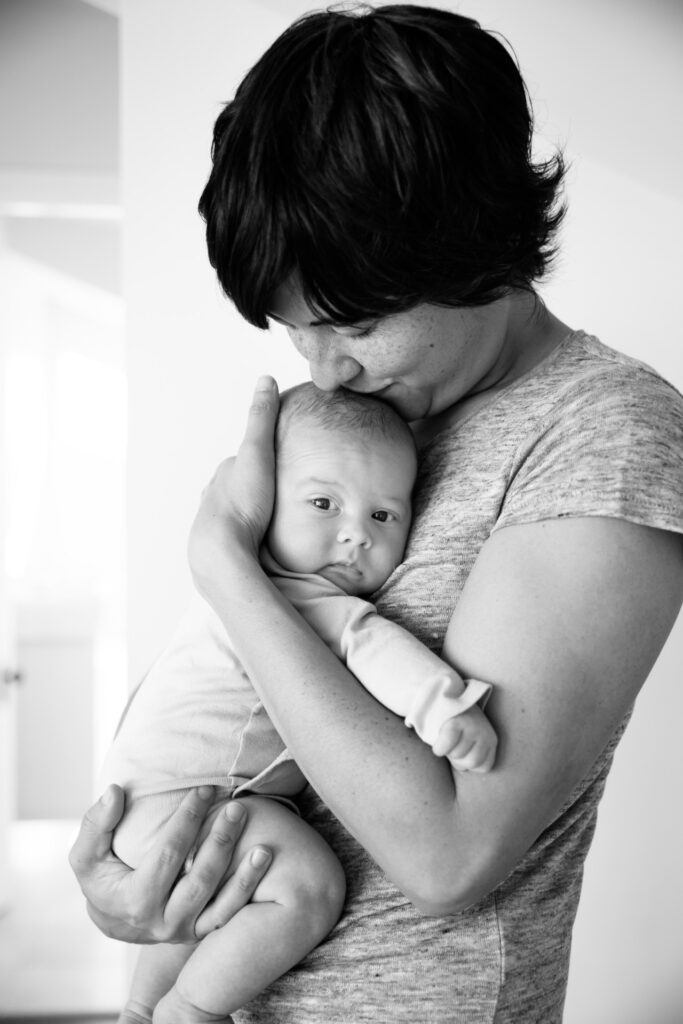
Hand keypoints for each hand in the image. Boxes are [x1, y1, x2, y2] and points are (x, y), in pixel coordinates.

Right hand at [68, 785, 271, 943]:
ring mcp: (184, 930)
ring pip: (220, 901)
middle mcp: (162, 922)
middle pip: (199, 878)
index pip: (168, 854)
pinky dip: (248, 888)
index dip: (187, 819)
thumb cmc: (101, 879)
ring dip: (244, 870)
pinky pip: (229, 913)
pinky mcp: (200, 932)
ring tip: (261, 839)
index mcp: (135, 901)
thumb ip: (96, 823)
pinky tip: (263, 859)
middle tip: (237, 807)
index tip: (204, 789)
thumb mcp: (86, 855)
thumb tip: (114, 792)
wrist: (114, 919)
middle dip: (220, 840)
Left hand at [188, 376, 279, 594]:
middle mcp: (213, 496)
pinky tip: (258, 544)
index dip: (262, 458)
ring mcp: (215, 524)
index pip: (245, 460)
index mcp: (223, 474)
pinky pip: (237, 538)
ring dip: (249, 515)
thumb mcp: (257, 453)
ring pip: (235, 514)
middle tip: (275, 493)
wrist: (222, 552)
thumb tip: (266, 380)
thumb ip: (261, 419)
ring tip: (269, 521)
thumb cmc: (242, 502)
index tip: (276, 461)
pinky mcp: (220, 549)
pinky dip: (247, 536)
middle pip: (237, 488)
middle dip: (253, 488)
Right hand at [432, 705, 497, 773]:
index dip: (469, 763)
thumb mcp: (470, 741)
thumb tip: (463, 768)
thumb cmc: (458, 726)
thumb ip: (469, 756)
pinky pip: (445, 746)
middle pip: (471, 763)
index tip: (462, 751)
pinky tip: (438, 743)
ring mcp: (473, 727)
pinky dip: (439, 748)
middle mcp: (486, 733)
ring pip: (456, 755)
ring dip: (447, 751)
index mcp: (491, 740)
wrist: (447, 696)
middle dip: (458, 758)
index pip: (483, 767)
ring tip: (446, 738)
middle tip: (452, 745)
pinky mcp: (457, 721)